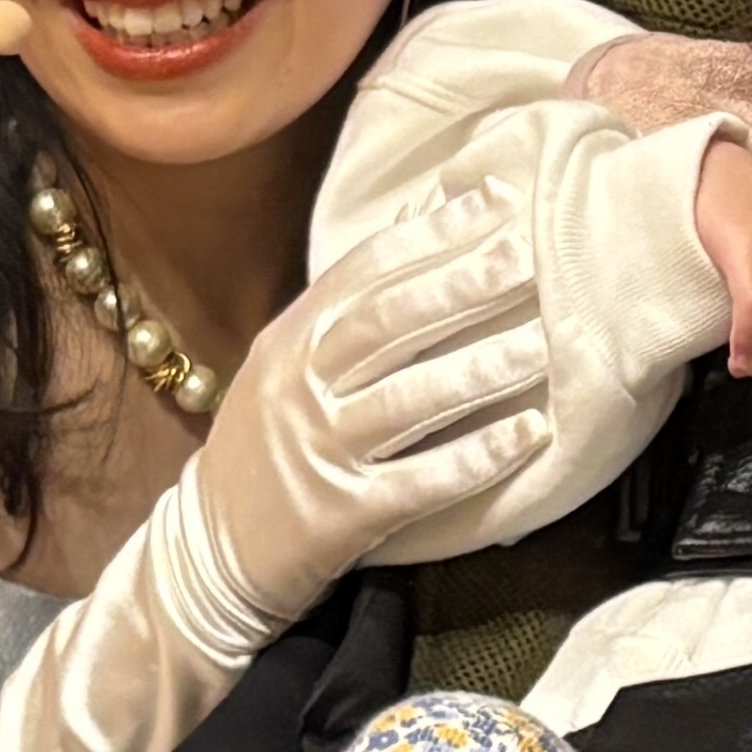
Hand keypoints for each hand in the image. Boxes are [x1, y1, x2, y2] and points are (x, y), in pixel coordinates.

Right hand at [170, 177, 557, 635]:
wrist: (209, 552)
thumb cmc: (269, 446)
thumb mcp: (289, 365)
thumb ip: (349, 306)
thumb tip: (424, 223)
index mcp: (292, 339)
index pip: (366, 270)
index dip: (433, 232)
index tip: (497, 199)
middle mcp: (301, 386)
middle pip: (388, 324)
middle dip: (461, 285)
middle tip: (528, 257)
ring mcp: (320, 451)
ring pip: (410, 400)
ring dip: (480, 368)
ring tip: (543, 343)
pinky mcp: (343, 515)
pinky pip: (422, 480)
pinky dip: (478, 455)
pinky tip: (530, 434)